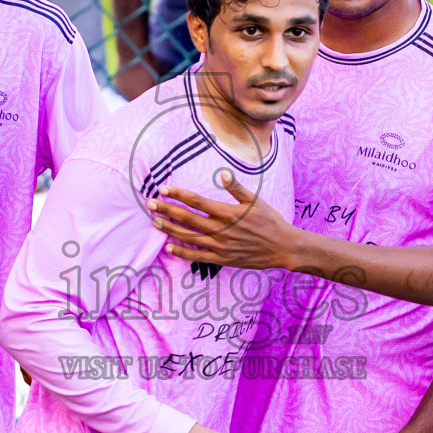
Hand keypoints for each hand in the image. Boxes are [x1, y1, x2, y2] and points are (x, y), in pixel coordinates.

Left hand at [148, 170, 296, 270]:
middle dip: (167, 210)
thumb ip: (236, 188)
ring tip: (155, 222)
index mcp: (227, 212)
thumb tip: (222, 173)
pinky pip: (197, 256)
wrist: (283, 247)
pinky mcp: (222, 259)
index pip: (196, 201)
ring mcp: (219, 246)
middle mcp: (220, 230)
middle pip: (187, 218)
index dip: (178, 195)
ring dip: (170, 229)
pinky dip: (182, 252)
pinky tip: (169, 247)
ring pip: (188, 237)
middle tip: (150, 204)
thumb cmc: (270, 221)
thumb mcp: (255, 200)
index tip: (163, 189)